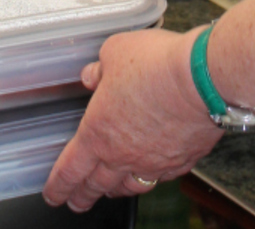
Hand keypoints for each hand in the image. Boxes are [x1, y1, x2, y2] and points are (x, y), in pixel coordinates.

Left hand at [43, 27, 222, 211]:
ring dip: (115, 190)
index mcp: (98, 134)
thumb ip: (100, 68)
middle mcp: (123, 156)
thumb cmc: (156, 64)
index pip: (70, 170)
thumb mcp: (115, 52)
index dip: (58, 186)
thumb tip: (92, 75)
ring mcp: (154, 163)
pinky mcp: (181, 161)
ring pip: (128, 187)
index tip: (52, 194)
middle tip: (76, 203)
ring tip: (111, 190)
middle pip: (96, 186)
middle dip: (82, 196)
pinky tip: (152, 171)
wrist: (202, 79)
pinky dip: (152, 177)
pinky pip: (161, 176)